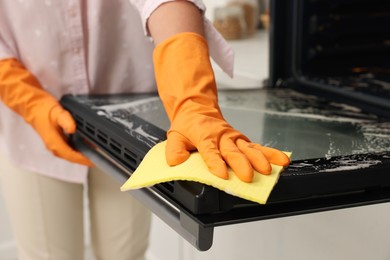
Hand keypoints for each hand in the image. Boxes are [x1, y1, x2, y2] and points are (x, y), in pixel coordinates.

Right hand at [0, 58, 92, 165]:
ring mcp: (54, 143)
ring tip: (95, 152)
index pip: (72, 156)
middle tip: (99, 157)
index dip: (84, 160)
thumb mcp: (56, 112)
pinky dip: (77, 149)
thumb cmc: (42, 108)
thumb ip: (66, 120)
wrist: (31, 105)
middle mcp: (53, 146)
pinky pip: (68, 148)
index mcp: (54, 142)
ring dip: (81, 155)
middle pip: (72, 157)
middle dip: (85, 159)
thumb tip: (73, 129)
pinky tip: (85, 145)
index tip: (95, 161)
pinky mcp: (55, 140)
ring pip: (70, 154)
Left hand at [153, 33, 289, 181]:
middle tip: (248, 176)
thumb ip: (174, 150)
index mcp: (204, 136)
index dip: (215, 162)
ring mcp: (234, 138)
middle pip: (232, 151)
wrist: (197, 108)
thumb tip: (176, 161)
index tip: (221, 174)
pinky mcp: (242, 140)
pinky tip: (281, 160)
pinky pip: (257, 147)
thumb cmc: (188, 124)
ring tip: (269, 170)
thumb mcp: (174, 136)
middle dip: (241, 164)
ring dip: (259, 159)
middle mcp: (221, 137)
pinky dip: (270, 153)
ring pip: (248, 149)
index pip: (209, 151)